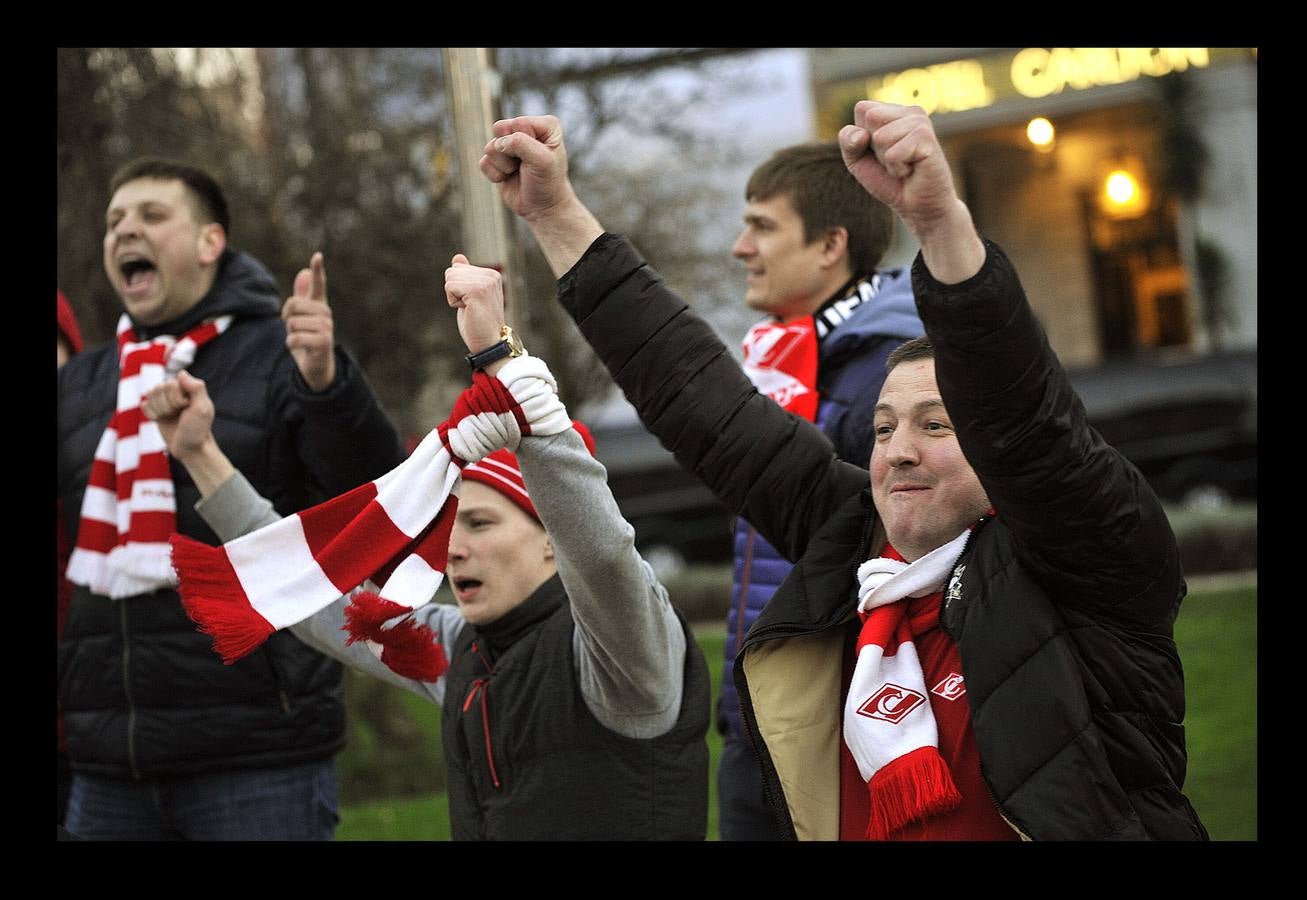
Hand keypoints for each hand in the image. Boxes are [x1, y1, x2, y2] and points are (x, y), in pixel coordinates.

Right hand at [141, 370, 214, 461]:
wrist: (190, 448)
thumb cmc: (198, 429)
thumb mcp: (203, 408)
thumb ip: (196, 388)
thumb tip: (181, 373)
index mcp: (187, 387)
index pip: (170, 384)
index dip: (176, 398)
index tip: (187, 407)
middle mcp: (175, 391)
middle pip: (158, 388)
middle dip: (167, 405)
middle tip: (179, 414)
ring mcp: (164, 400)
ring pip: (149, 395)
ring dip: (160, 410)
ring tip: (172, 417)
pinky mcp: (156, 410)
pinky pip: (144, 405)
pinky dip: (152, 414)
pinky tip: (161, 420)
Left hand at [282, 252, 336, 391]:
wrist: (317, 366)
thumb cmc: (307, 339)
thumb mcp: (301, 317)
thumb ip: (301, 296)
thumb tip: (303, 272)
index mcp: (319, 305)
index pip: (319, 284)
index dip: (317, 270)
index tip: (317, 255)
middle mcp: (325, 314)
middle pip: (293, 304)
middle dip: (287, 318)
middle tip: (295, 329)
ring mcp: (326, 328)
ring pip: (292, 323)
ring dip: (290, 334)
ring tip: (301, 340)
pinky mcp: (323, 342)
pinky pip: (295, 338)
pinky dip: (291, 345)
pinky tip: (301, 348)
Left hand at [445, 254, 506, 354]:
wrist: (489, 342)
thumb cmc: (478, 321)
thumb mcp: (470, 295)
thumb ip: (466, 276)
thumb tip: (457, 257)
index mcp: (491, 274)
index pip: (457, 268)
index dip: (458, 288)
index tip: (473, 302)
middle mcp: (491, 275)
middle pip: (452, 271)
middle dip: (454, 291)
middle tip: (471, 306)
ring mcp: (485, 282)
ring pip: (449, 279)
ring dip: (454, 297)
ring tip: (470, 308)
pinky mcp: (477, 290)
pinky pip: (449, 287)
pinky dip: (453, 301)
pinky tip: (468, 310)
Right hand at [479, 115, 576, 222]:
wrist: (542, 209)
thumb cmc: (548, 183)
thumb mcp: (541, 160)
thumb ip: (520, 143)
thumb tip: (497, 142)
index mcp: (545, 125)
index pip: (519, 123)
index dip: (523, 143)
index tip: (538, 158)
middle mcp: (526, 131)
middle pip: (501, 131)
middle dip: (510, 153)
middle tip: (526, 166)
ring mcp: (510, 145)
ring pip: (490, 147)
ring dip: (504, 165)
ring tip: (519, 172)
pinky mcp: (497, 160)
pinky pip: (484, 162)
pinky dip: (495, 175)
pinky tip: (508, 178)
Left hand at [839, 101, 983, 282]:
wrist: (917, 207)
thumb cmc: (889, 181)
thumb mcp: (857, 160)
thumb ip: (848, 141)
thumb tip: (861, 135)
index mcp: (894, 110)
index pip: (862, 109)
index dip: (862, 137)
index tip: (879, 152)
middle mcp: (909, 111)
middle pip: (870, 118)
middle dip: (874, 147)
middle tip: (893, 160)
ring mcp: (920, 122)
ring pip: (881, 137)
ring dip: (887, 160)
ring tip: (904, 165)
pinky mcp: (926, 137)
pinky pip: (893, 154)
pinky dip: (897, 169)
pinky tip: (911, 170)